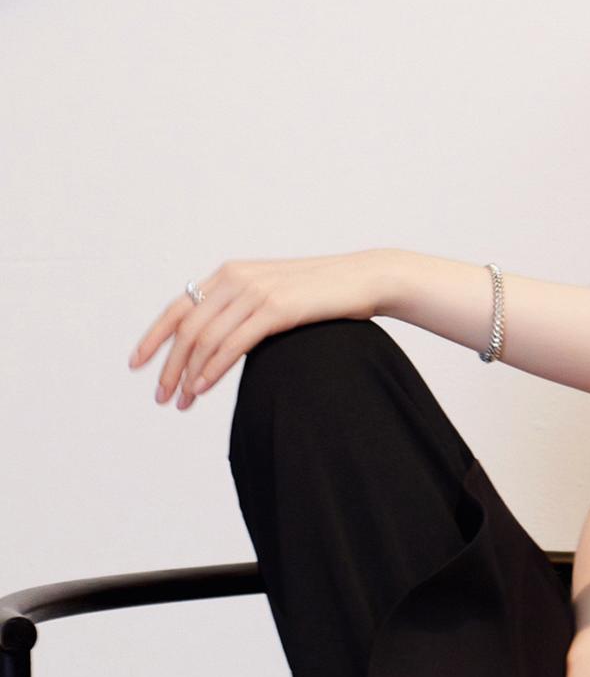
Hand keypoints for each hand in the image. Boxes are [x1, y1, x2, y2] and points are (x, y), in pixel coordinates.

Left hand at [128, 253, 382, 408]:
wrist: (365, 279)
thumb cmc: (321, 295)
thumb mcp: (274, 295)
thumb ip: (242, 310)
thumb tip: (217, 345)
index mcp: (230, 273)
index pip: (178, 307)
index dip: (153, 337)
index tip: (136, 364)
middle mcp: (236, 278)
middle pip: (186, 327)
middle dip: (168, 366)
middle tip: (161, 398)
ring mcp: (256, 291)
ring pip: (205, 339)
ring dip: (188, 374)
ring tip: (181, 402)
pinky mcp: (277, 308)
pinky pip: (233, 344)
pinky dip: (213, 369)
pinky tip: (202, 388)